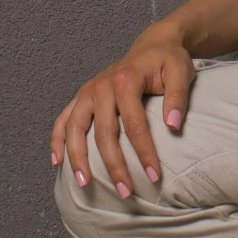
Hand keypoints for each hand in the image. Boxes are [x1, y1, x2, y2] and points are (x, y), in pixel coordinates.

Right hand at [50, 27, 194, 197]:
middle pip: (103, 133)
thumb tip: (174, 126)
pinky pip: (62, 120)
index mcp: (125, 80)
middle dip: (114, 165)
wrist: (153, 44)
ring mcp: (87, 92)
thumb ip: (177, 98)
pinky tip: (56, 162)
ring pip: (75, 128)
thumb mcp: (181, 72)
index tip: (155, 177)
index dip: (144, 152)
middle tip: (126, 192)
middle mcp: (101, 86)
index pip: (134, 124)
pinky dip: (57, 140)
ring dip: (78, 158)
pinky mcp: (82, 97)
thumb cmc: (168, 61)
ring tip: (85, 184)